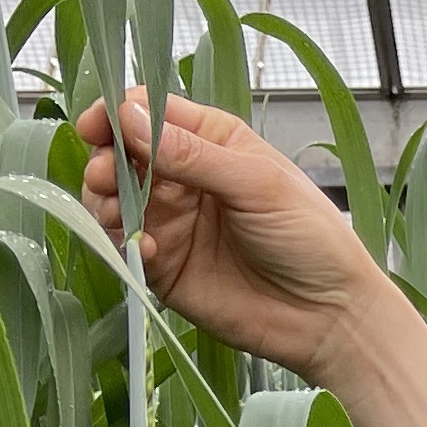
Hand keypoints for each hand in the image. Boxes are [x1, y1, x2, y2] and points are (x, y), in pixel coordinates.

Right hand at [77, 87, 393, 380]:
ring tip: (118, 210)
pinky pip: (127, 247)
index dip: (118, 113)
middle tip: (105, 175)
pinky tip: (146, 249)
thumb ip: (192, 154)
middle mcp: (185, 176)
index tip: (98, 125)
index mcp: (212, 141)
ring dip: (106, 200)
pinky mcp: (165, 266)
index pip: (150, 111)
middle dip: (105, 159)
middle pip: (122, 153)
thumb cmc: (311, 239)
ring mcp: (172, 221)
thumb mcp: (257, 184)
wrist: (328, 316)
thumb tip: (130, 116)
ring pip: (115, 198)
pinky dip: (124, 244)